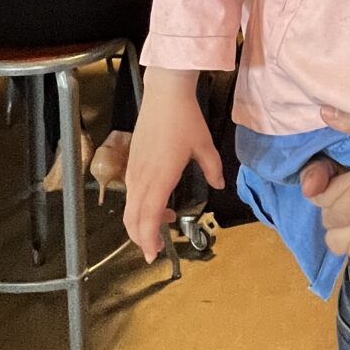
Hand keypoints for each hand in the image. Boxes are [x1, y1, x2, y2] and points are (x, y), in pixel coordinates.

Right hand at [124, 69, 223, 260]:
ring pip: (130, 207)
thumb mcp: (205, 146)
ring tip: (162, 225)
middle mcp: (142, 177)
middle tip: (156, 250)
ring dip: (141, 223)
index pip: (149, 217)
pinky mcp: (133, 162)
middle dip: (141, 238)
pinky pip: (132, 193)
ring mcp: (135, 170)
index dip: (149, 239)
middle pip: (133, 218)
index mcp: (160, 177)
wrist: (164, 94)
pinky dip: (140, 207)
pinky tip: (158, 202)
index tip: (155, 255)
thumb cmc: (186, 120)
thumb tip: (219, 184)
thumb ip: (213, 168)